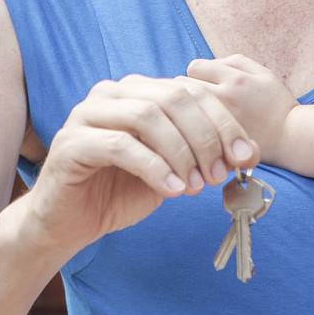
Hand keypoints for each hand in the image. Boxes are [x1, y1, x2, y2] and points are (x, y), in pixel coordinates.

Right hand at [26, 74, 258, 259]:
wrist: (67, 224)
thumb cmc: (119, 192)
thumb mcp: (170, 170)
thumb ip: (200, 156)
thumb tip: (246, 153)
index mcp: (139, 90)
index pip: (191, 92)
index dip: (223, 121)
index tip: (245, 155)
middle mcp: (113, 92)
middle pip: (173, 98)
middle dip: (205, 136)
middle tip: (220, 173)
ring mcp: (88, 113)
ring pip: (148, 117)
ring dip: (181, 152)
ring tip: (196, 186)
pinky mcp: (71, 142)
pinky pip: (121, 146)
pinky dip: (154, 167)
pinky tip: (172, 189)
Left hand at [187, 55, 297, 164]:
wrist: (291, 138)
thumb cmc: (277, 103)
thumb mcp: (263, 73)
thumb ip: (234, 62)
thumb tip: (208, 64)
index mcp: (236, 79)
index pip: (194, 67)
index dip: (197, 72)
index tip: (203, 81)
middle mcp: (225, 99)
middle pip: (183, 87)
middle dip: (187, 90)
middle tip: (196, 99)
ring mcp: (218, 123)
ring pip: (184, 110)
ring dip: (186, 110)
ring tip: (195, 115)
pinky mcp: (217, 143)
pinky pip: (191, 132)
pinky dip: (191, 130)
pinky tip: (199, 132)